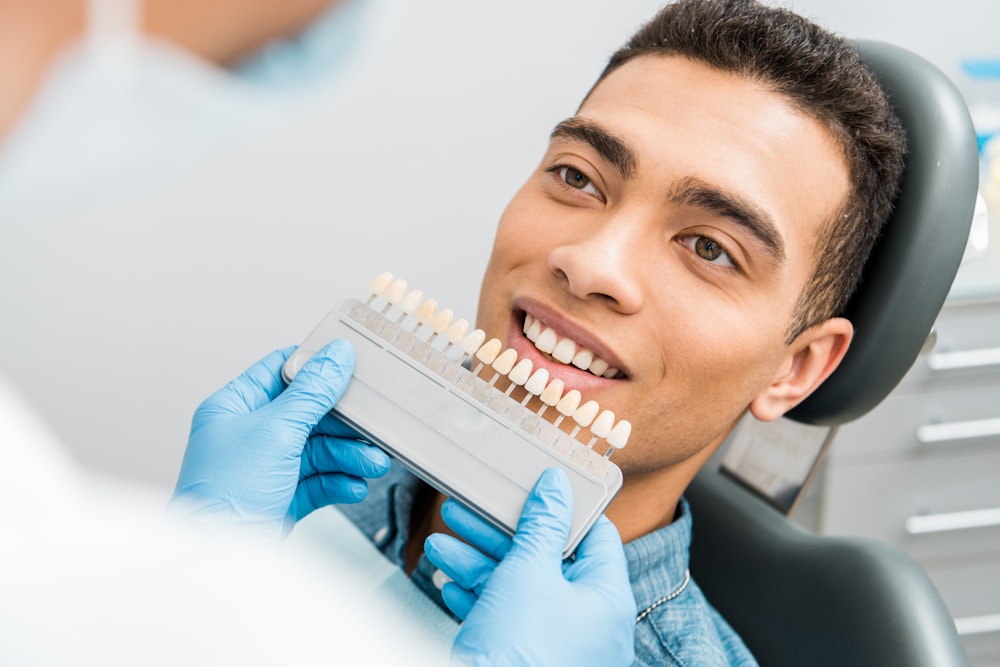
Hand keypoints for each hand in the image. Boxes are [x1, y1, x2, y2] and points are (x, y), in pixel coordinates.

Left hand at [170, 339, 389, 539]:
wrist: (218, 563)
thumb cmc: (225, 496)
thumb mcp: (276, 431)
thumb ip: (312, 393)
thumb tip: (337, 354)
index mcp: (235, 407)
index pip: (281, 371)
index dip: (317, 367)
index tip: (353, 365)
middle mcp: (249, 435)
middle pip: (309, 413)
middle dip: (344, 424)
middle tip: (374, 426)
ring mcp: (266, 468)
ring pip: (319, 450)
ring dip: (349, 456)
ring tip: (373, 463)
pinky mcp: (281, 498)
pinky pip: (318, 481)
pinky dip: (339, 482)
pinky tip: (353, 486)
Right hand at [424, 468, 635, 665]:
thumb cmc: (520, 654)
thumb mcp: (528, 572)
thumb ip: (542, 525)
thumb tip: (556, 486)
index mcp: (605, 598)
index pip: (594, 535)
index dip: (564, 506)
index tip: (536, 486)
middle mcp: (586, 624)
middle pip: (546, 559)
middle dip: (500, 533)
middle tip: (471, 510)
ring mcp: (555, 645)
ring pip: (518, 588)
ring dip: (477, 562)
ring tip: (442, 544)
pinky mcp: (523, 659)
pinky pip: (503, 619)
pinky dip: (476, 597)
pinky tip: (449, 582)